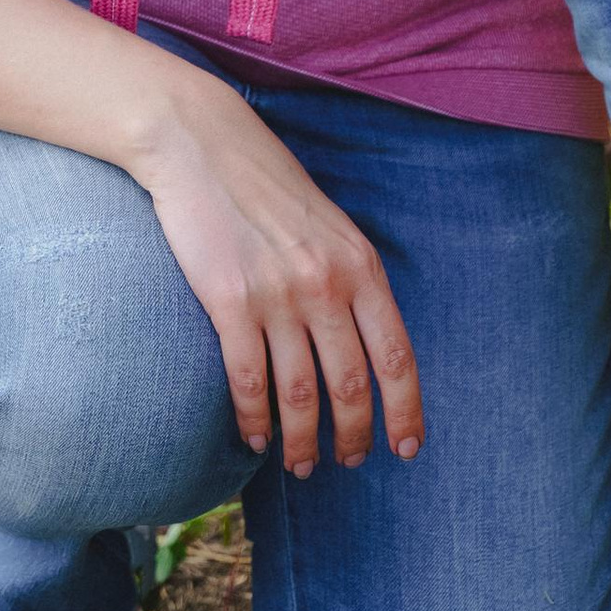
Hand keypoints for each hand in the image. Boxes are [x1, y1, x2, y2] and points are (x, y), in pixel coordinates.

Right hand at [128, 60, 423, 476]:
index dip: (406, 410)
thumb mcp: (330, 227)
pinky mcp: (228, 301)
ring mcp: (278, 294)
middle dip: (354, 435)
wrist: (202, 144)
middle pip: (352, 384)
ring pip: (300, 394)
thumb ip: (350, 279)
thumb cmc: (266, 186)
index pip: (397, 356)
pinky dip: (254, 419)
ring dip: (303, 441)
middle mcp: (326, 284)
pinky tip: (254, 439)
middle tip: (347, 462)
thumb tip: (364, 341)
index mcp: (361, 265)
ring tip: (302, 466)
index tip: (408, 448)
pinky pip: (248, 379)